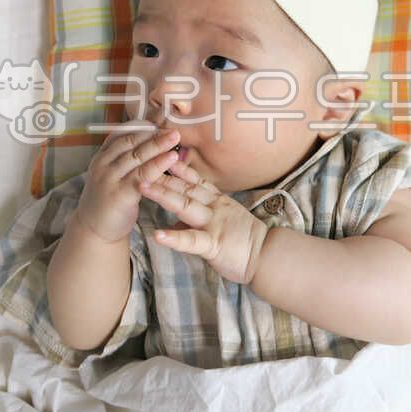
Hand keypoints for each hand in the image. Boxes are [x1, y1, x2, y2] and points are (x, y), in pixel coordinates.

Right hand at [74, 119, 181, 243]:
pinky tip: (171, 159)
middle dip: (153, 133)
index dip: (143, 126)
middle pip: (131, 142)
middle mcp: (103, 164)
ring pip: (137, 157)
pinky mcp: (119, 195)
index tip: (160, 119)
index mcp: (102, 156)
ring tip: (175, 138)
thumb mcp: (113, 174)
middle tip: (173, 127)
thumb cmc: (110, 199)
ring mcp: (110, 179)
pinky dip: (157, 165)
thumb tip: (152, 138)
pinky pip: (141, 177)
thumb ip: (127, 158)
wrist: (95, 230)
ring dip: (158, 146)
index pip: (122, 134)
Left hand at [138, 159, 269, 285]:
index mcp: (217, 201)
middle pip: (185, 188)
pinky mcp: (214, 244)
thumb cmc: (246, 241)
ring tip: (143, 187)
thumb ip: (198, 220)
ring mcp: (214, 224)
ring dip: (163, 195)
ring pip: (185, 206)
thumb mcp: (223, 222)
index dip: (177, 168)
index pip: (194, 180)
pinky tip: (157, 235)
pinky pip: (191, 241)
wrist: (269, 256)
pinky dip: (174, 238)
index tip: (161, 155)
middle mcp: (214, 207)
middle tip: (141, 163)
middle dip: (162, 176)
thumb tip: (175, 224)